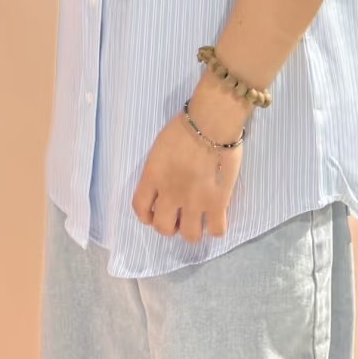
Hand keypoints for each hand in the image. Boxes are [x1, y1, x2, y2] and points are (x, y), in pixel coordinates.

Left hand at [131, 92, 244, 242]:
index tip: (153, 213)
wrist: (211, 123)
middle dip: (169, 226)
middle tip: (178, 217)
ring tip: (198, 220)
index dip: (146, 216)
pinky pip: (217, 230)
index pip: (139, 208)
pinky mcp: (218, 203)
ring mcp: (195, 201)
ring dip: (192, 230)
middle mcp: (171, 194)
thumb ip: (159, 169)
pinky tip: (217, 217)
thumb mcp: (160, 147)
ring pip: (190, 235)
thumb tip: (165, 181)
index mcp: (153, 177)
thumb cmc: (185, 126)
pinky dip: (216, 228)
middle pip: (163, 227)